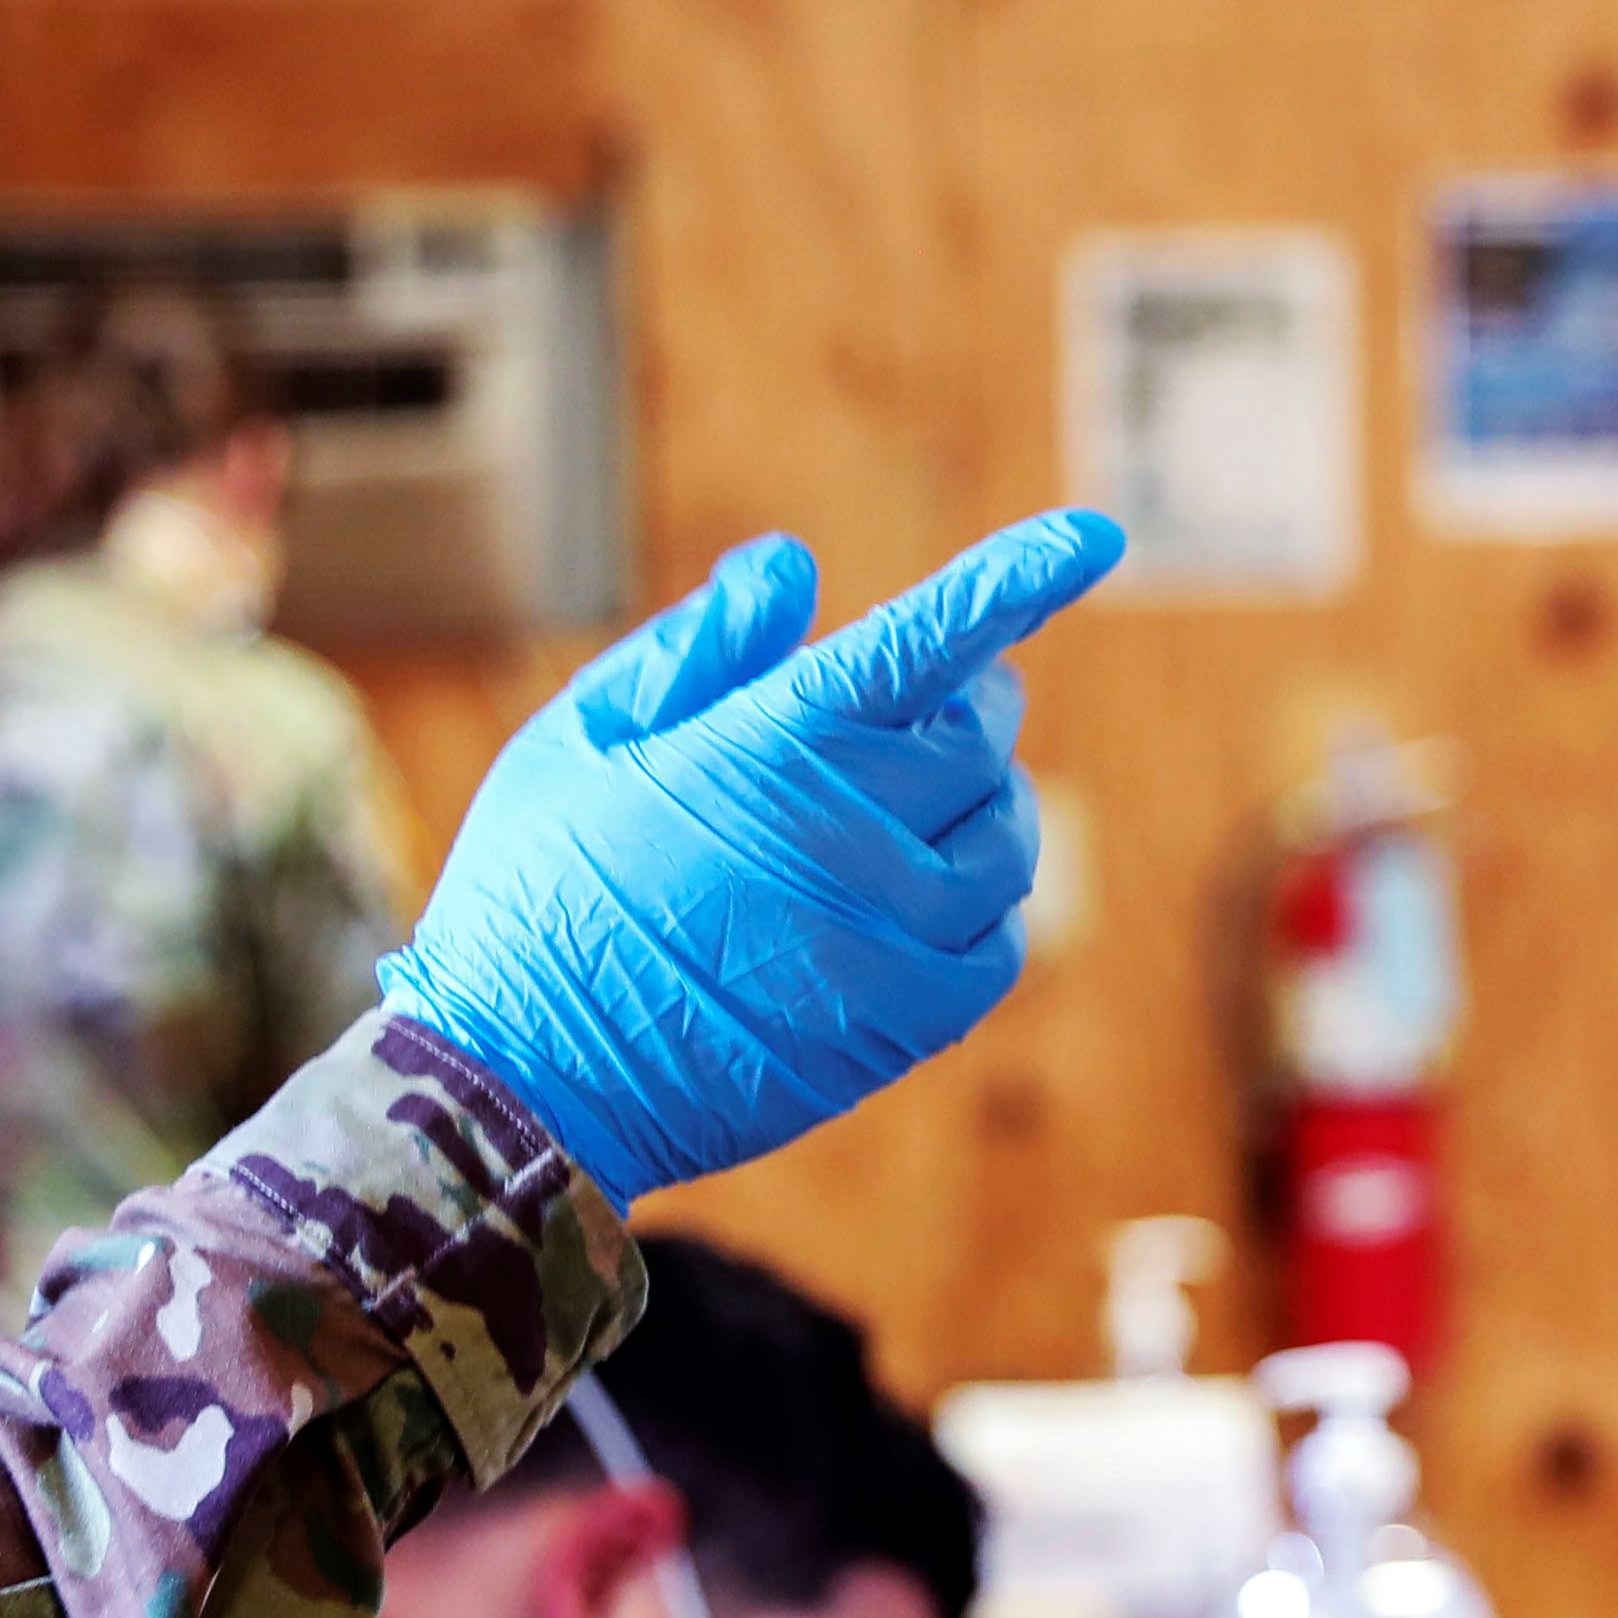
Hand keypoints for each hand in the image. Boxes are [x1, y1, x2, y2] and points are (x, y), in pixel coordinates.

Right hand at [380, 513, 1127, 1200]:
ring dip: (982, 795)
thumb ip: (699, 646)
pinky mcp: (903, 1023)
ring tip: (924, 792)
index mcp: (773, 744)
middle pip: (978, 731)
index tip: (1095, 534)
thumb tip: (795, 569)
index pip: (931, 638)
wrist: (522, 1082)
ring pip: (1004, 834)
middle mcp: (852, 832)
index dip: (1021, 576)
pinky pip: (997, 940)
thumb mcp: (581, 738)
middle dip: (964, 696)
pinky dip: (982, 902)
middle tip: (922, 700)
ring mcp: (888, 934)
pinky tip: (925, 891)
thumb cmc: (535, 891)